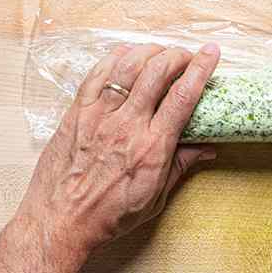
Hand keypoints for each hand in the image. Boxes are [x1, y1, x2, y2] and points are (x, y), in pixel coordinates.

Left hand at [10, 42, 221, 271]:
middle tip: (185, 56)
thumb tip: (206, 148)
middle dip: (178, 55)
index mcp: (151, 148)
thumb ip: (180, 166)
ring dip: (148, 51)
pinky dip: (115, 58)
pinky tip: (126, 54)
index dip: (201, 69)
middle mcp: (126, 126)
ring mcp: (98, 116)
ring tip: (159, 52)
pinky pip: (97, 74)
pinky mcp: (76, 113)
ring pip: (127, 65)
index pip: (183, 96)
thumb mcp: (154, 198)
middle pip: (157, 71)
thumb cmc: (106, 216)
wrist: (60, 221)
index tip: (212, 53)